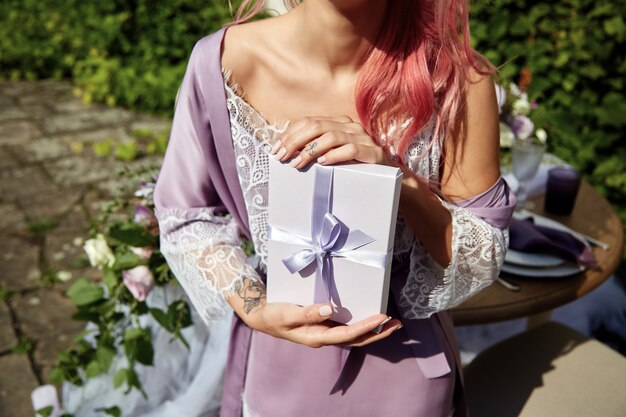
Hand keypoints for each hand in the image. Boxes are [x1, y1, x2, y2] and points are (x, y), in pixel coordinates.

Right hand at [247, 302, 401, 347]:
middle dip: (378, 333)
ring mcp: (324, 332)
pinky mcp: (323, 325)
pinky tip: (369, 316)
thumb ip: (307, 313)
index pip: (347, 334)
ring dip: (373, 329)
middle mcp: (324, 337)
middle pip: (357, 339)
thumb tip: (330, 308)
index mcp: (316, 337)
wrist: (261, 316)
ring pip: (354, 335)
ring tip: (391, 321)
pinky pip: (347, 327)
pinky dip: (361, 323)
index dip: (366, 327)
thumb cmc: (273, 315)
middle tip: (397, 323)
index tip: (382, 317)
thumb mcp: (287, 313)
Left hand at [272, 116, 394, 168]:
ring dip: (310, 151)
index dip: (289, 134)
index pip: (309, 121)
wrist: (390, 179)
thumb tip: (288, 153)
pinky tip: (322, 164)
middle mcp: (351, 126)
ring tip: (298, 164)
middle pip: (316, 126)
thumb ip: (316, 149)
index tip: (275, 149)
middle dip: (294, 141)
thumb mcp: (334, 155)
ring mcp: (363, 138)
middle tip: (282, 157)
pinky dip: (334, 156)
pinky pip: (350, 149)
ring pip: (331, 136)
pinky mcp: (372, 152)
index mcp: (339, 123)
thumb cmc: (356, 168)